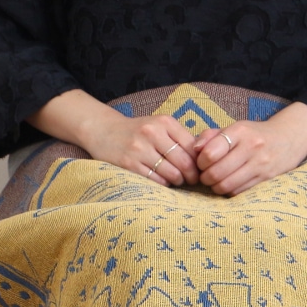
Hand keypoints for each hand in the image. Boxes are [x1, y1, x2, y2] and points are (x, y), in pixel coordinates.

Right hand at [27, 89, 197, 184]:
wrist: (103, 131)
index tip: (199, 170)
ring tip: (176, 181)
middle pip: (183, 162)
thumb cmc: (138, 131)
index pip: (192, 147)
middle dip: (190, 175)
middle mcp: (152, 133)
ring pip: (170, 174)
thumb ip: (179, 138)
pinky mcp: (128, 164)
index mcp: (164, 122)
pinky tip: (162, 181)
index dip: (198, 163)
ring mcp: (139, 149)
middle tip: (191, 181)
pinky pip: (154, 180)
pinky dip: (162, 184)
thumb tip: (203, 159)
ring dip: (177, 181)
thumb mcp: (159, 126)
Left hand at [192, 102, 306, 195]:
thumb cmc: (254, 134)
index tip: (201, 163)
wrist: (289, 138)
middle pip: (217, 173)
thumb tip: (194, 148)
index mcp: (240, 131)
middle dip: (205, 178)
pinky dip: (230, 191)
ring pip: (227, 186)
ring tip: (216, 181)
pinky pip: (239, 192)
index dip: (200, 162)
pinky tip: (230, 184)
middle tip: (205, 176)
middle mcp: (251, 147)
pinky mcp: (267, 179)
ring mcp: (261, 165)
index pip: (210, 152)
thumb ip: (211, 136)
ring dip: (216, 187)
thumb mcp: (234, 128)